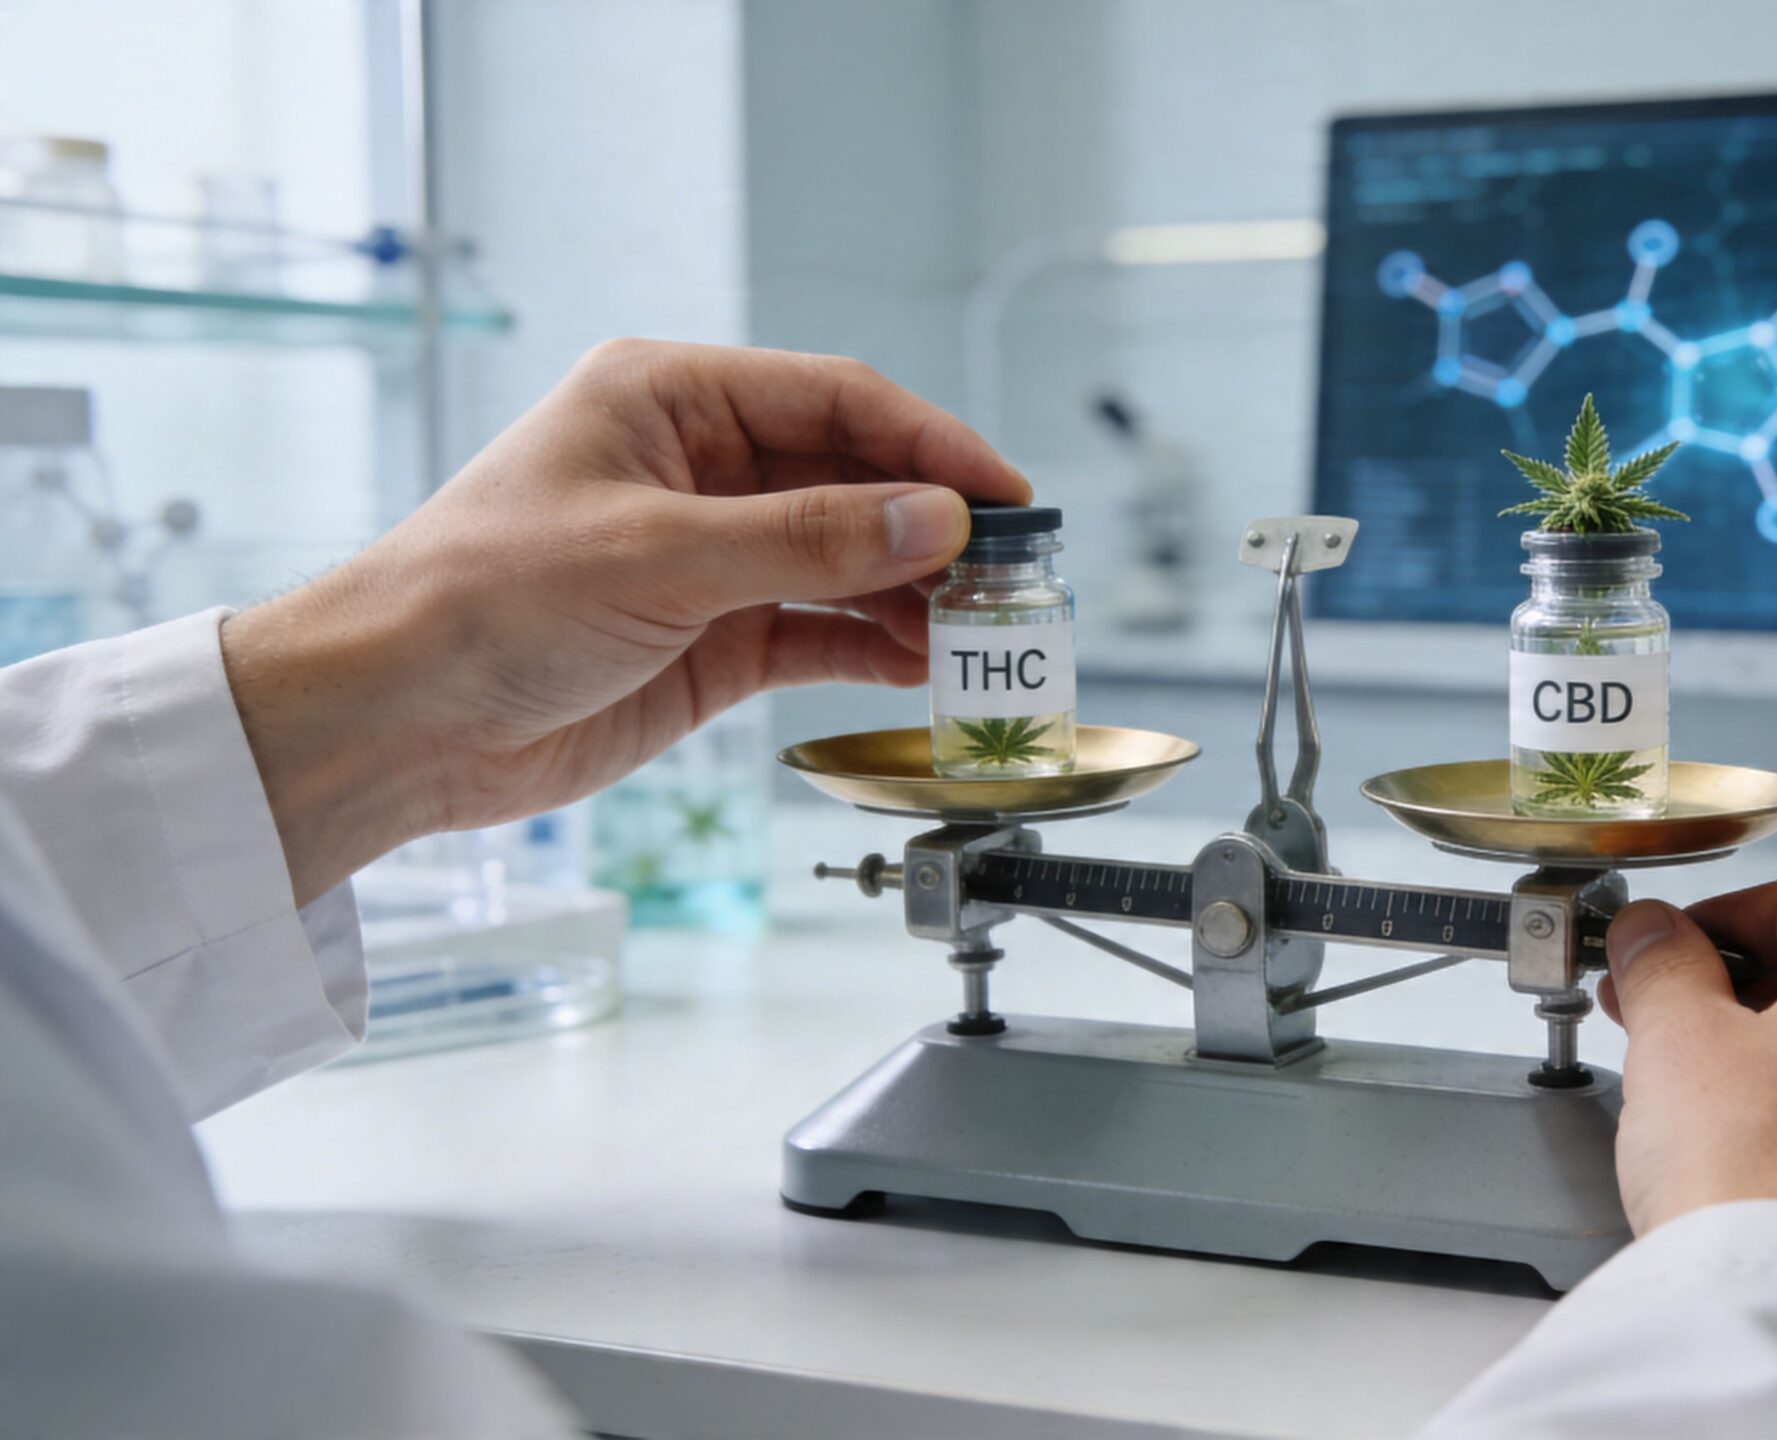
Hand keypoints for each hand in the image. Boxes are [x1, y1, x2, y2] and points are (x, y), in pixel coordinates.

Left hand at [221, 340, 1029, 904]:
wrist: (394, 721)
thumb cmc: (479, 601)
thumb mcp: (657, 556)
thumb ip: (809, 539)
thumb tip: (938, 518)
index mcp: (669, 399)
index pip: (837, 401)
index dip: (932, 445)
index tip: (1007, 496)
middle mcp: (697, 466)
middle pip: (854, 479)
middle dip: (935, 525)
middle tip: (1015, 574)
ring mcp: (708, 554)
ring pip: (847, 559)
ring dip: (916, 593)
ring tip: (983, 632)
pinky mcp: (709, 637)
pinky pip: (818, 628)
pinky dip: (874, 646)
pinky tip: (925, 665)